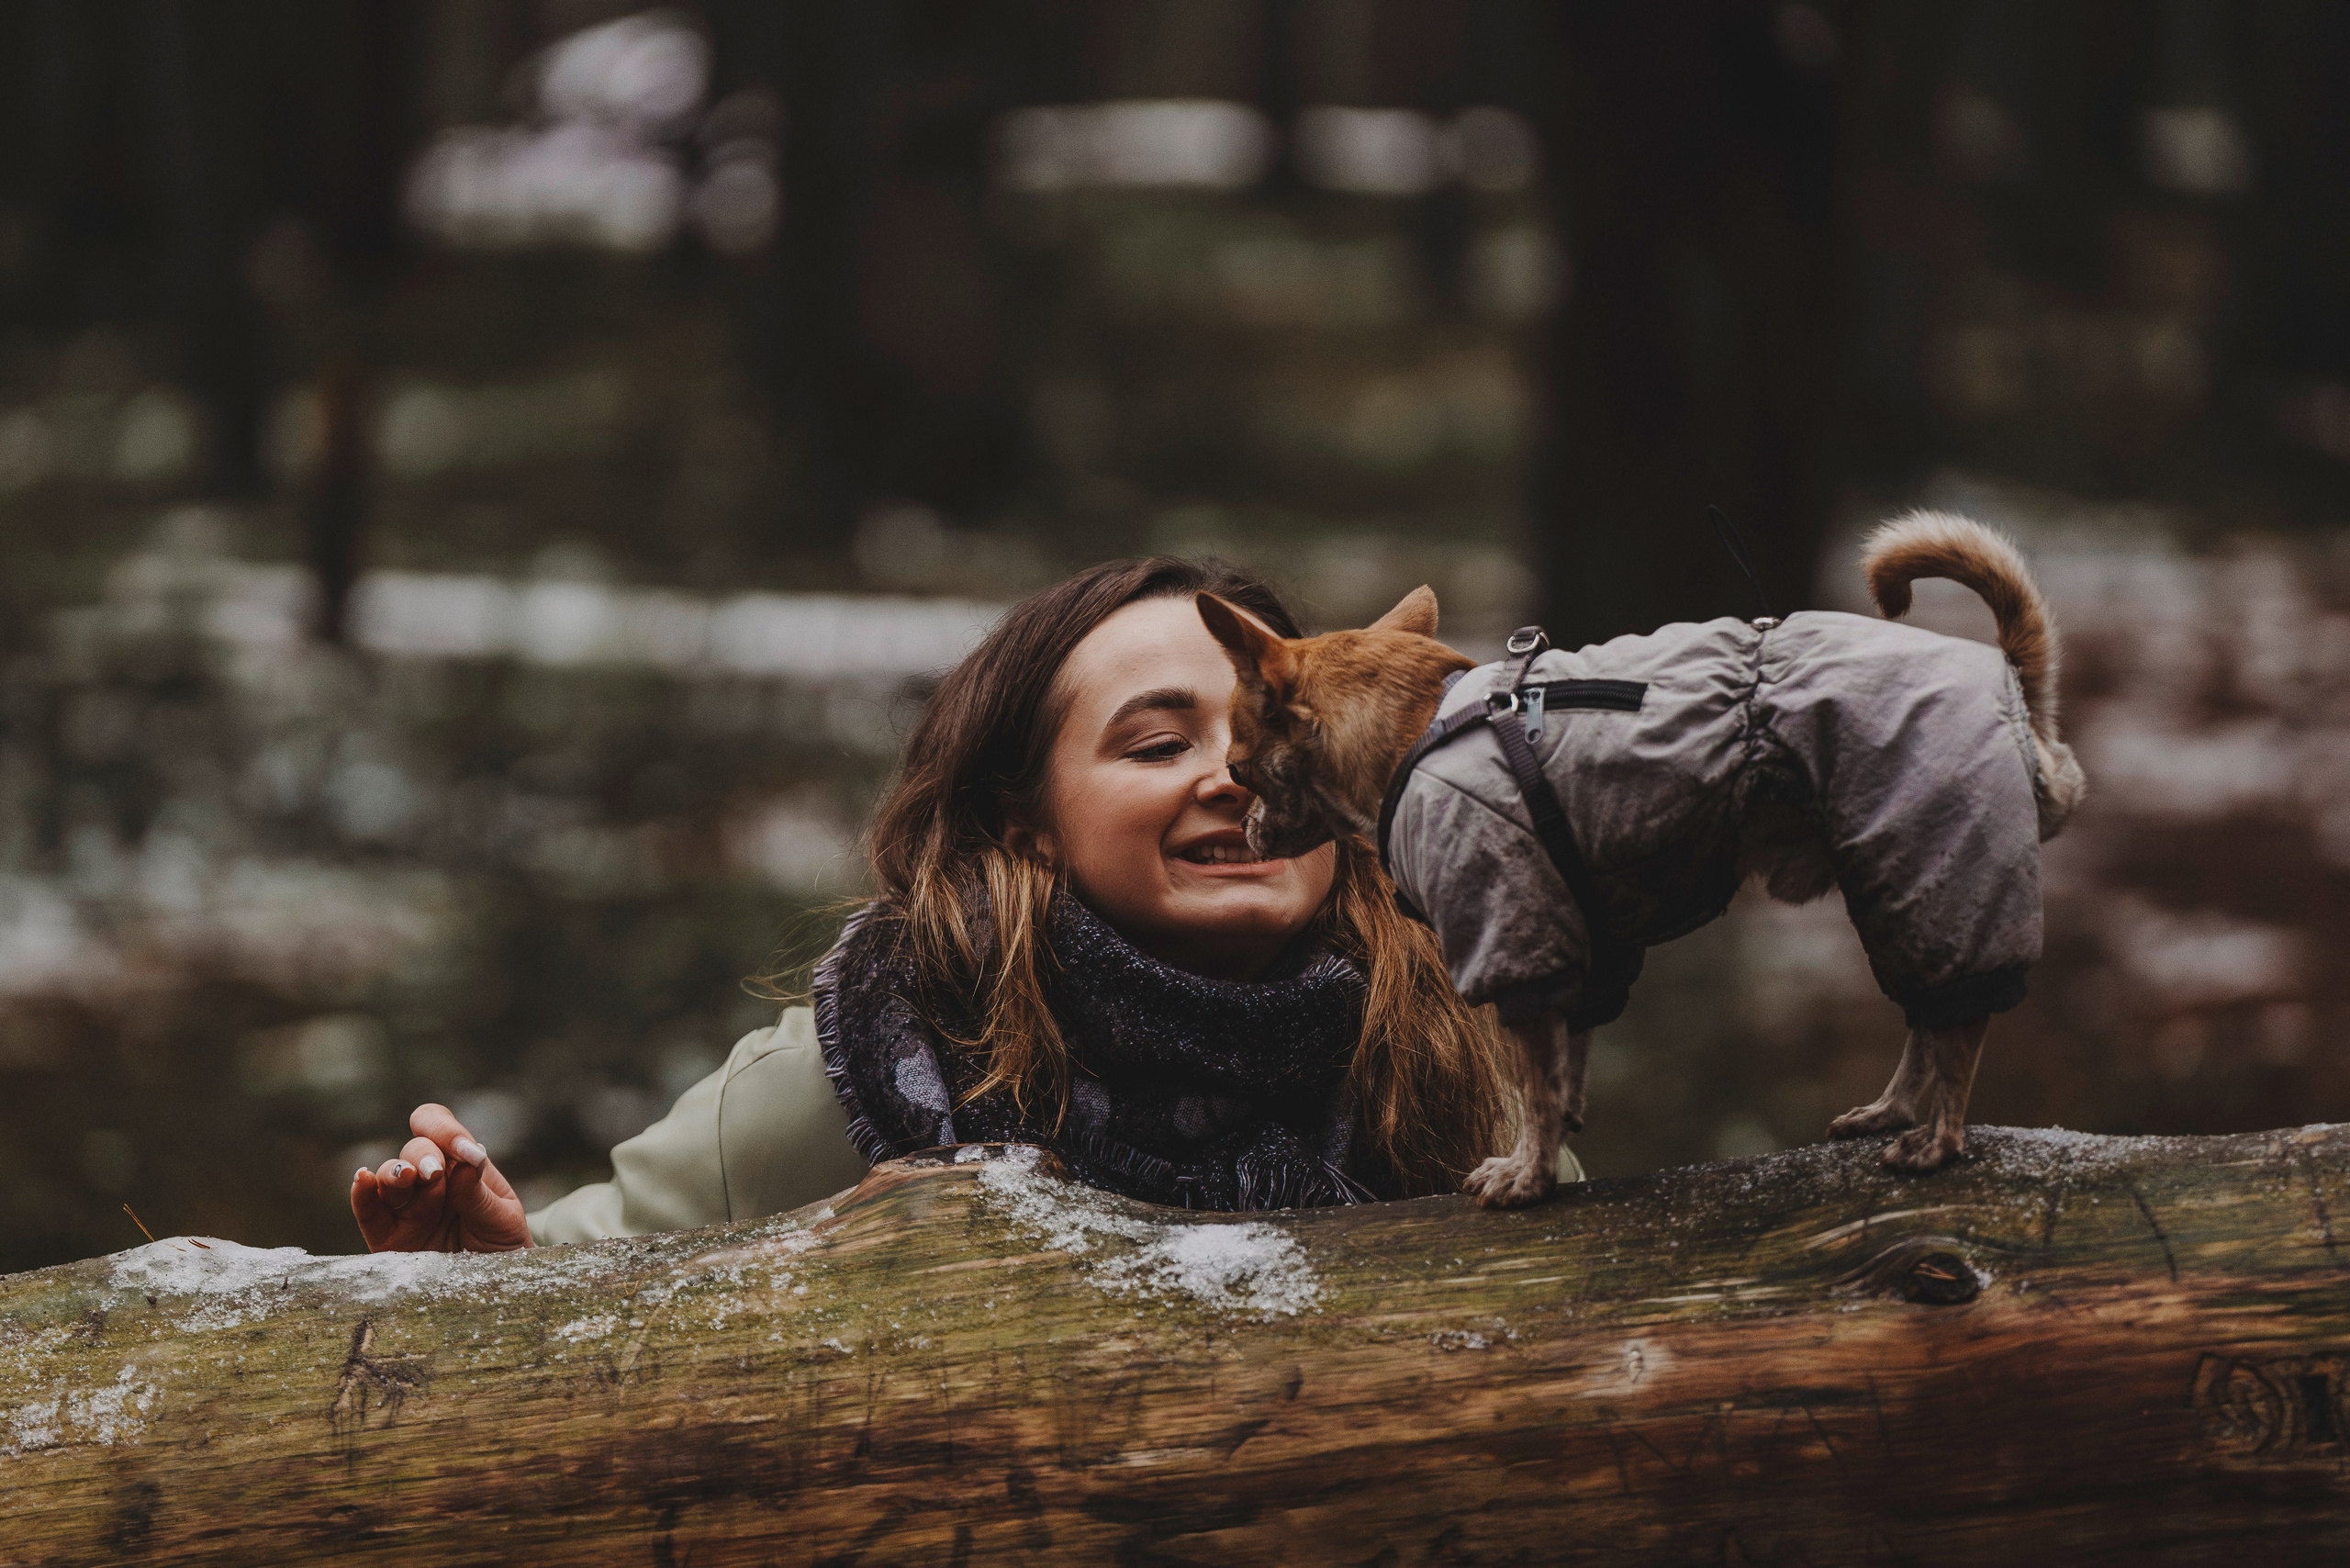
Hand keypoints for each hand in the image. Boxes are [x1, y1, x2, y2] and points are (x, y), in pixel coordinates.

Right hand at [349, 1103, 532, 1252]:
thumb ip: (481, 1195)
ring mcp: (407, 1208)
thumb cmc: (501, 1246)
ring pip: (389, 1175)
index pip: (442, 1130)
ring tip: (408, 1177)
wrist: (494, 1288)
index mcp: (461, 1168)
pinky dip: (362, 1194)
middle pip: (415, 1149)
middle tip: (434, 1173)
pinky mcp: (388, 1237)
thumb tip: (468, 1160)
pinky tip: (362, 1179)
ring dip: (396, 1171)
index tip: (465, 1151)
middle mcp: (430, 1183)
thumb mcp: (502, 1220)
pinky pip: (368, 1212)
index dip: (446, 1131)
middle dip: (424, 1155)